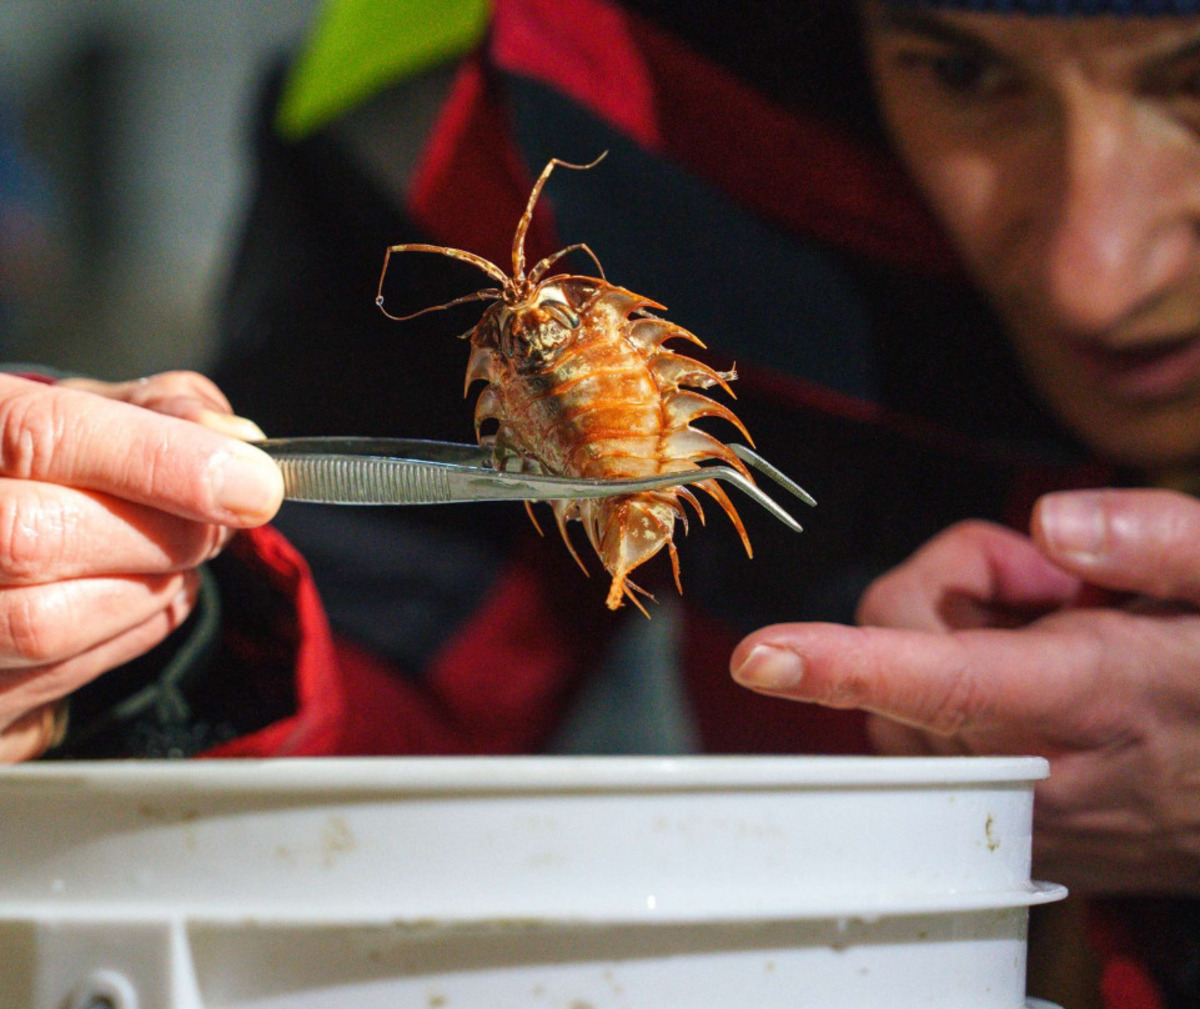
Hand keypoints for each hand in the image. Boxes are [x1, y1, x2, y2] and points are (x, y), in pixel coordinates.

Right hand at [0, 371, 282, 761]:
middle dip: (163, 537)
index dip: (160, 462)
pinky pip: (55, 679)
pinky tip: (142, 598)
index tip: (253, 485)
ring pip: (44, 624)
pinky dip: (130, 634)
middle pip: (35, 539)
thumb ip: (162, 416)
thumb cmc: (40, 469)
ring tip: (178, 561)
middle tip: (218, 527)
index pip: (43, 437)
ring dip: (150, 593)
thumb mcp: (91, 414)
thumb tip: (237, 445)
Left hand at [731, 490, 1199, 893]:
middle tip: (1052, 583)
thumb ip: (1156, 541)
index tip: (762, 655)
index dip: (847, 664)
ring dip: (953, 640)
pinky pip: (927, 743)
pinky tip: (1039, 682)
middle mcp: (1045, 768)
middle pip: (903, 657)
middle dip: (947, 591)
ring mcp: (1028, 813)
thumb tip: (1050, 524)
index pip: (949, 680)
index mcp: (1096, 696)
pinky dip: (958, 692)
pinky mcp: (1021, 831)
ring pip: (902, 703)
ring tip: (1058, 634)